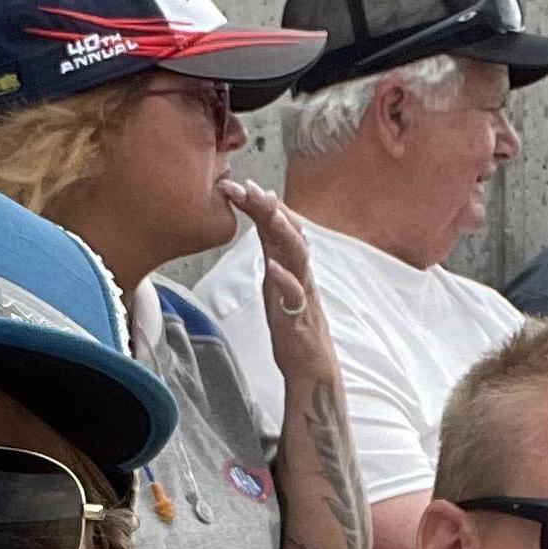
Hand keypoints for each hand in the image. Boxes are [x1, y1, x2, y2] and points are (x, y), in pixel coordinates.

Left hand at [220, 182, 335, 376]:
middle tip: (247, 186)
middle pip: (288, 232)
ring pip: (297, 255)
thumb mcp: (276, 279)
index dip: (258, 204)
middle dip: (268, 207)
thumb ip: (271, 250)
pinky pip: (294, 295)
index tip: (237, 184)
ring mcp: (301, 292)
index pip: (275, 226)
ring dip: (282, 231)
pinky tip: (272, 266)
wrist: (310, 364)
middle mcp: (298, 272)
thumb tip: (263, 219)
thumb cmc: (292, 322)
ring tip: (268, 212)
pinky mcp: (299, 316)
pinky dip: (284, 278)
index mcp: (289, 263)